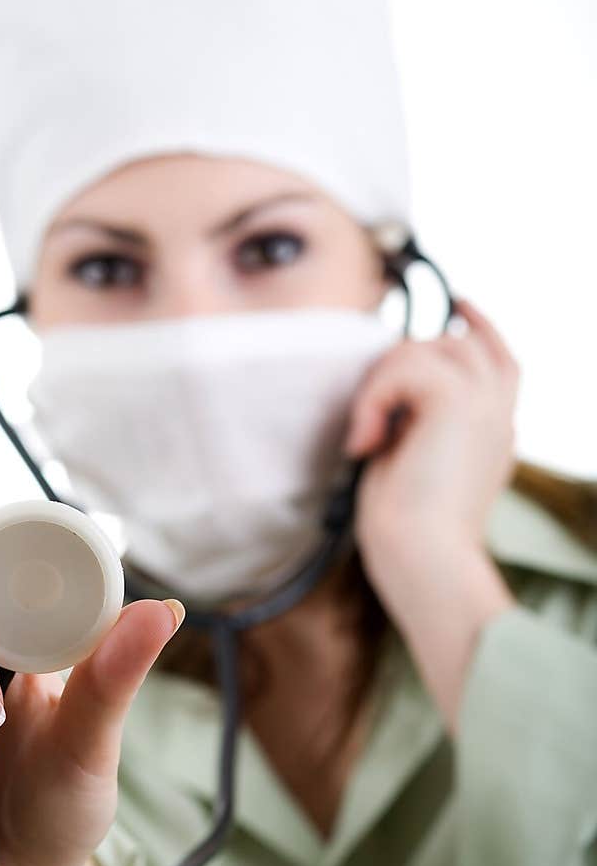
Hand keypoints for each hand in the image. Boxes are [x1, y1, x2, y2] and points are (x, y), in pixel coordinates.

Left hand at [343, 299, 518, 725]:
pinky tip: (365, 443)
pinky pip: (405, 365)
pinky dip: (373, 398)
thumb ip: (419, 430)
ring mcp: (484, 405)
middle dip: (405, 357)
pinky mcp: (459, 402)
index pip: (500, 360)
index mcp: (496, 433)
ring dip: (383, 384)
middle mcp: (498, 415)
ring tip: (367, 439)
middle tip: (371, 414)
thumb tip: (394, 404)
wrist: (423, 561)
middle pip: (460, 343)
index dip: (481, 326)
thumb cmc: (407, 536)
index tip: (460, 303)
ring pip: (429, 346)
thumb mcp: (415, 470)